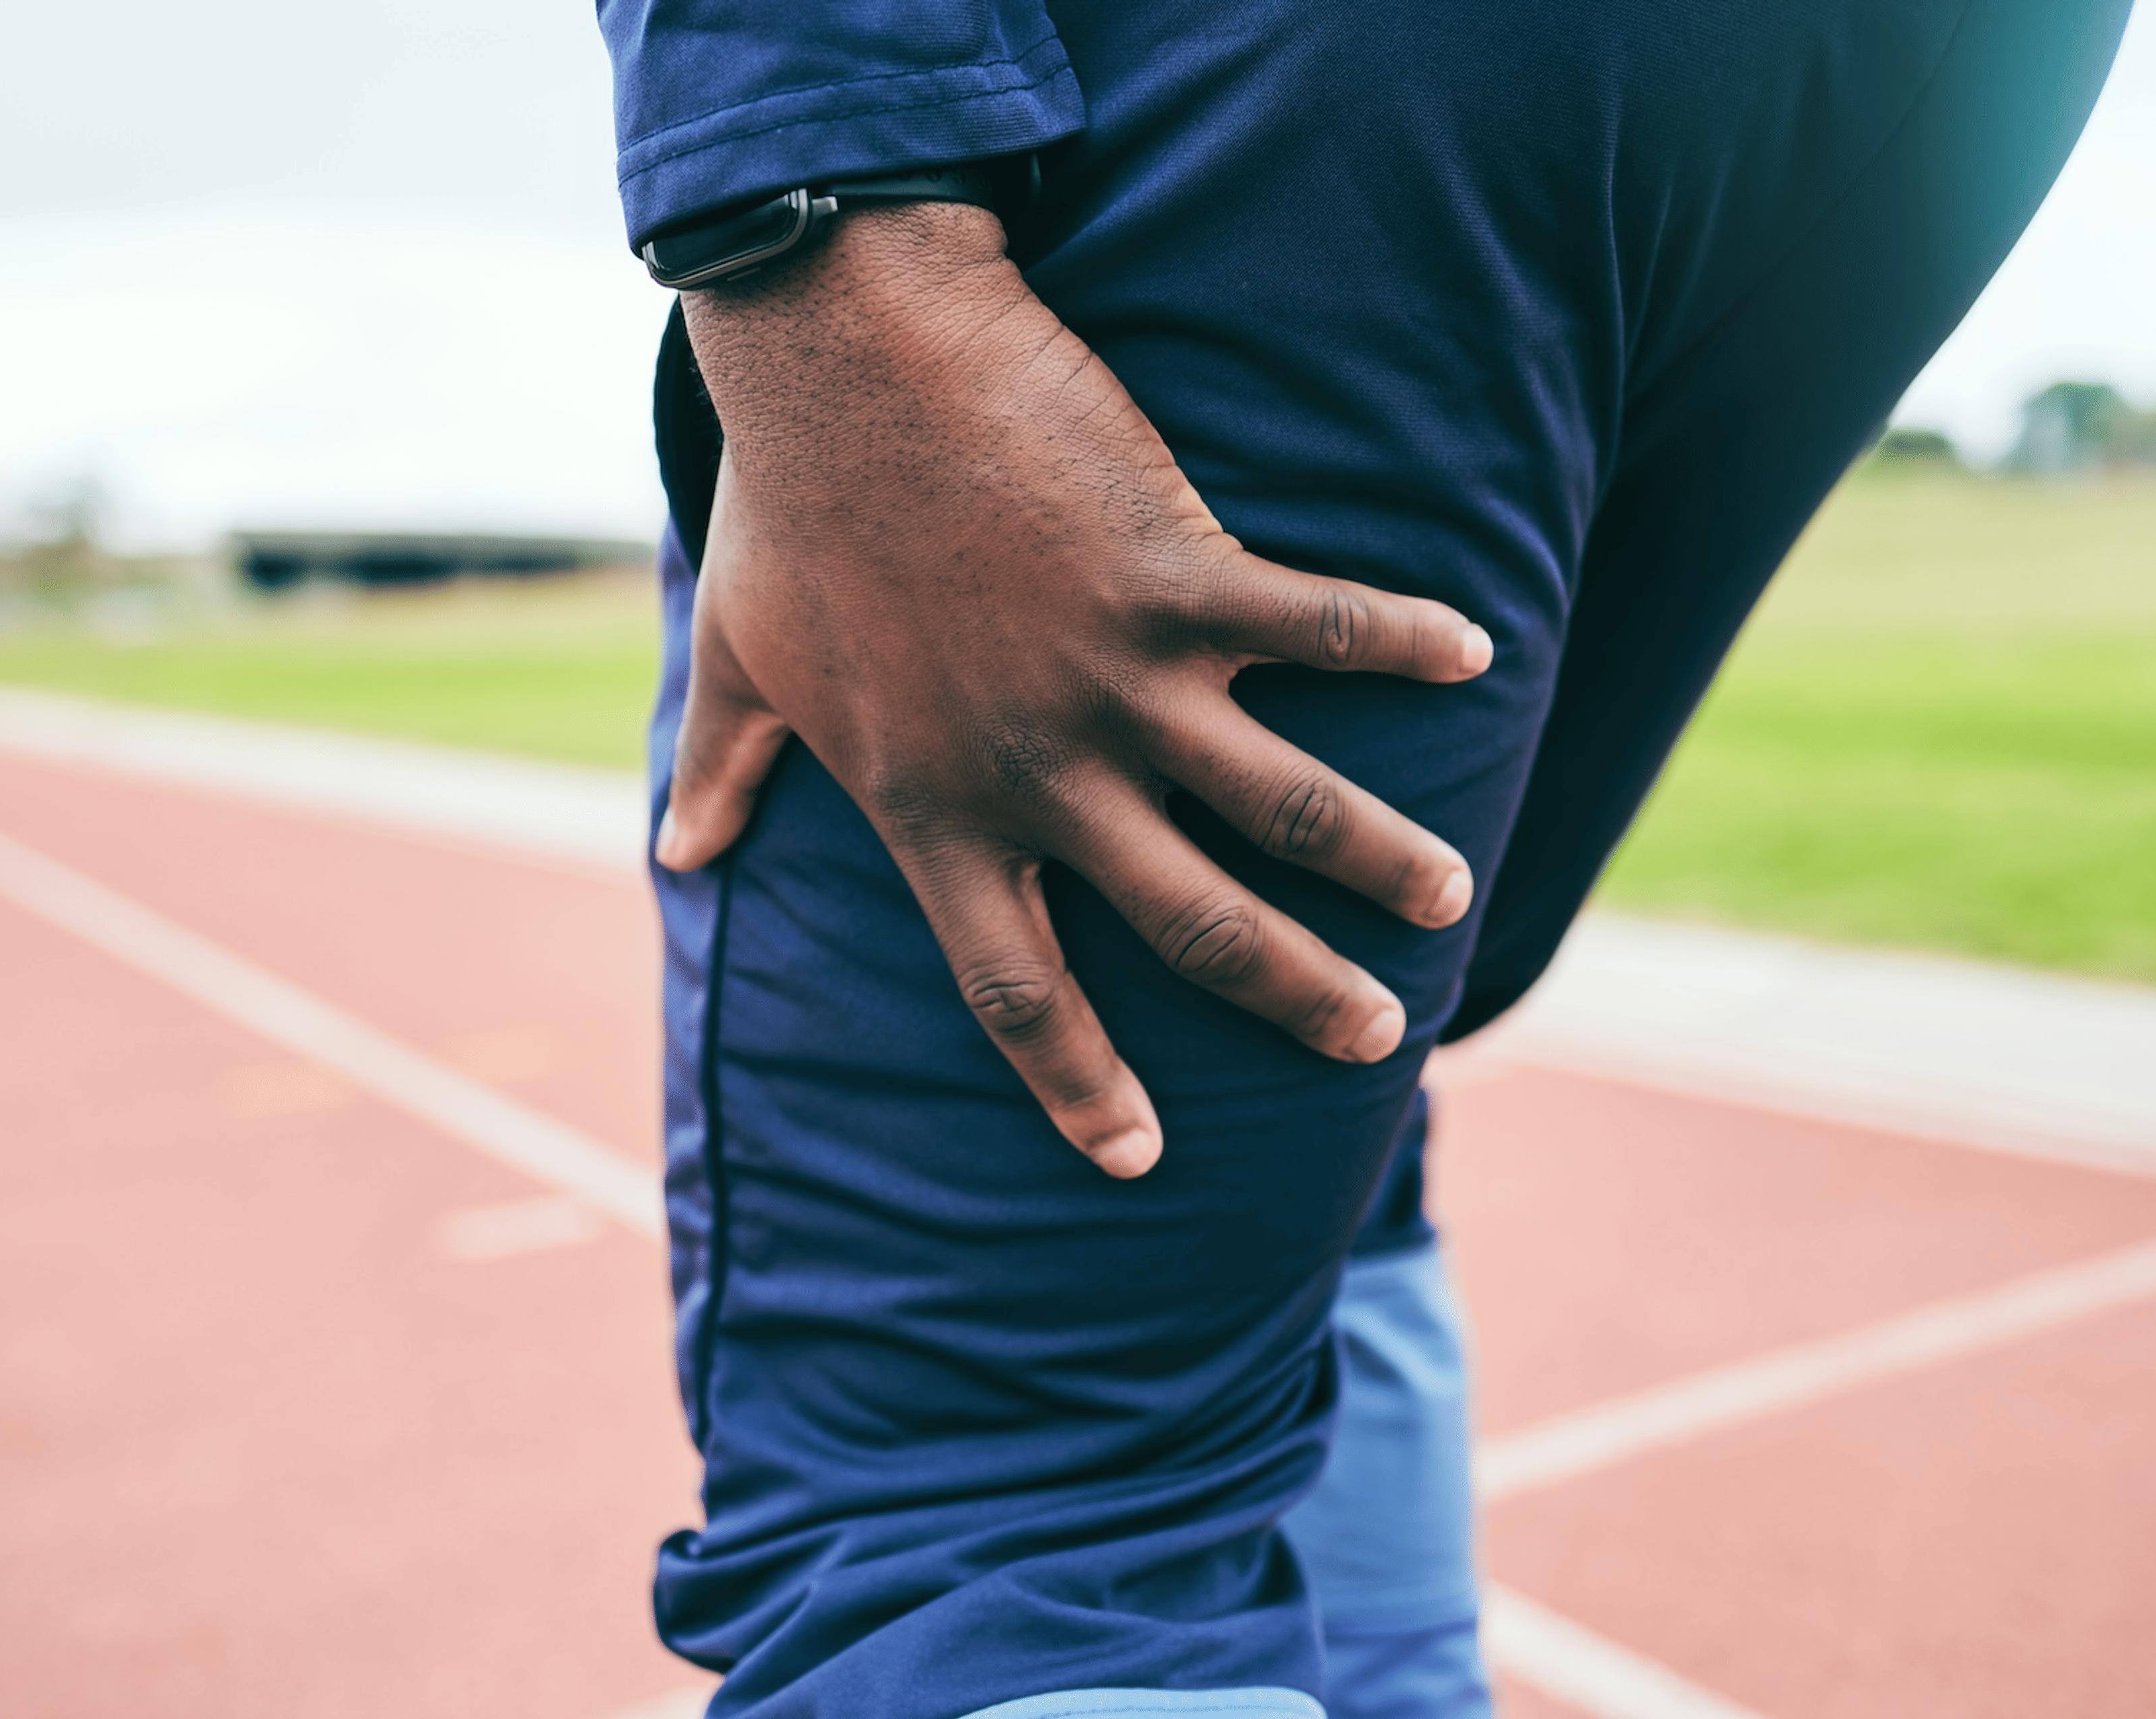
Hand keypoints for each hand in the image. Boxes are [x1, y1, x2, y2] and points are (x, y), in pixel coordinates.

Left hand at [661, 203, 1490, 1177]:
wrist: (845, 355)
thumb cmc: (793, 504)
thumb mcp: (740, 660)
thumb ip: (725, 772)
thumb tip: (681, 855)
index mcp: (933, 808)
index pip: (1011, 989)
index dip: (1075, 1082)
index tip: (1133, 1156)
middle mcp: (1038, 772)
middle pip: (1190, 927)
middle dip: (1293, 996)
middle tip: (1374, 1043)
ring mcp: (1116, 679)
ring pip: (1282, 807)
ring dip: (1379, 860)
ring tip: (1449, 898)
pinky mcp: (1176, 575)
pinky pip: (1318, 625)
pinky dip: (1404, 640)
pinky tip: (1474, 654)